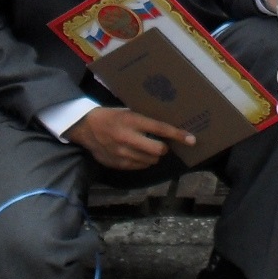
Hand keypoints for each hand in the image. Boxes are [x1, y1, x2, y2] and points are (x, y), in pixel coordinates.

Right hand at [70, 106, 193, 169]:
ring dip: (154, 156)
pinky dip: (143, 162)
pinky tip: (138, 154)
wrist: (86, 127)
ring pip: (150, 160)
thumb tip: (166, 127)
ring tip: (149, 149)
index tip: (191, 139)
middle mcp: (127, 138)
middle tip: (163, 145)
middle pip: (158, 150)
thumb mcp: (128, 111)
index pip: (160, 128)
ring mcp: (121, 153)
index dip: (177, 135)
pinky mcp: (117, 164)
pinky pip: (139, 166)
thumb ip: (144, 120)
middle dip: (164, 148)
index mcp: (132, 120)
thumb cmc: (111, 116)